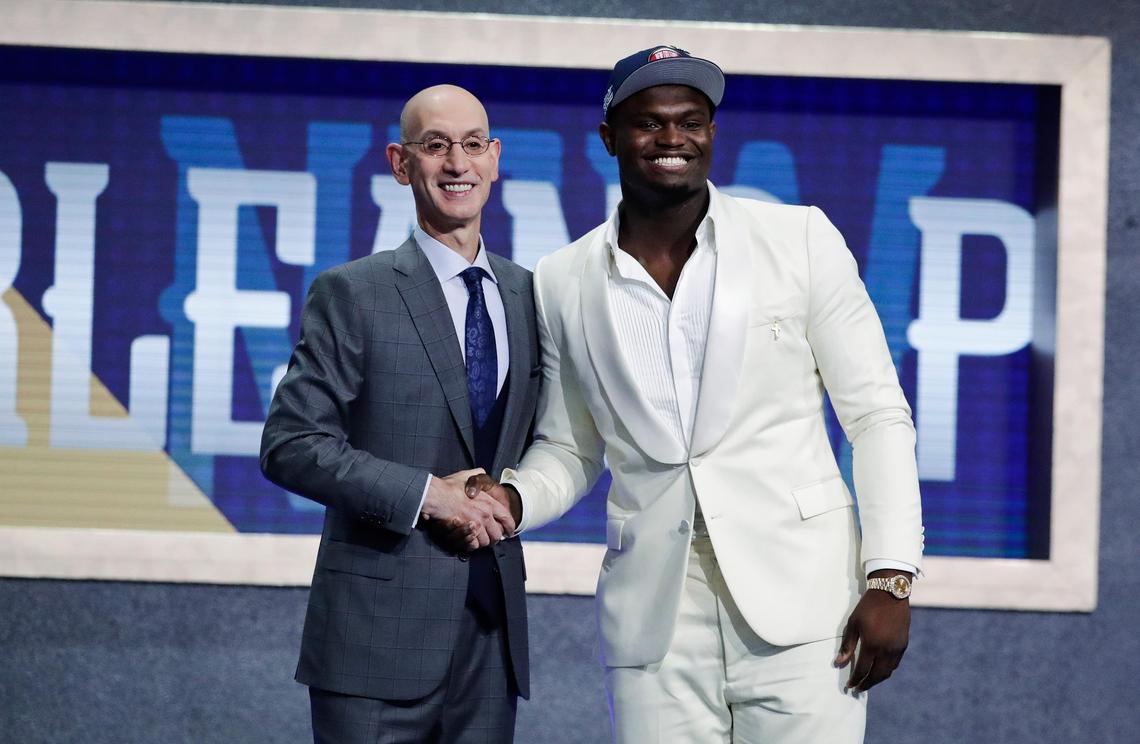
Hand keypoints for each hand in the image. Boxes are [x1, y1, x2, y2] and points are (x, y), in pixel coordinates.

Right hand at [421, 469, 515, 551]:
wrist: (436, 495)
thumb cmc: (449, 486)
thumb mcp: (467, 475)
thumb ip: (477, 474)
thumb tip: (482, 471)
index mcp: (489, 502)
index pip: (506, 517)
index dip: (508, 526)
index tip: (508, 531)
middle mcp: (486, 514)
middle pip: (497, 534)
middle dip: (493, 538)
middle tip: (489, 538)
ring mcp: (476, 524)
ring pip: (485, 541)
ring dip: (481, 542)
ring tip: (476, 539)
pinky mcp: (466, 532)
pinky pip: (474, 544)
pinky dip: (471, 544)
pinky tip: (468, 541)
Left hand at [834, 572, 911, 691]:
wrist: (890, 594)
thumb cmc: (867, 607)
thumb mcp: (853, 624)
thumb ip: (847, 645)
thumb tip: (839, 662)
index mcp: (872, 645)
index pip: (863, 669)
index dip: (856, 679)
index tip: (850, 685)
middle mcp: (886, 650)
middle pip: (877, 675)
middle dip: (867, 683)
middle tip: (859, 688)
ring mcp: (897, 648)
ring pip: (888, 671)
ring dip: (878, 679)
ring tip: (868, 681)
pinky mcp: (904, 644)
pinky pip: (895, 663)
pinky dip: (887, 670)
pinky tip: (880, 669)